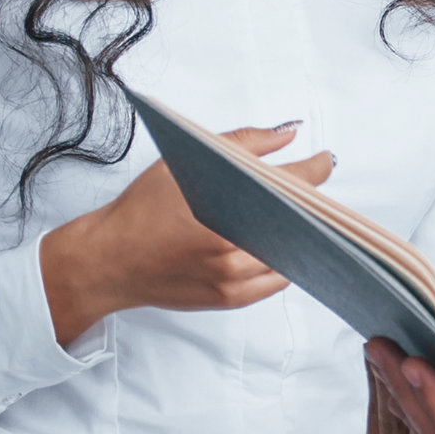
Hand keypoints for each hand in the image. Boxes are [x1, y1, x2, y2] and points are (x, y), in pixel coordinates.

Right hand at [39, 124, 331, 345]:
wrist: (109, 260)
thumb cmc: (139, 211)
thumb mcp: (184, 162)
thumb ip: (242, 143)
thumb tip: (287, 134)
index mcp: (222, 208)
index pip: (289, 185)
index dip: (314, 170)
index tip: (325, 161)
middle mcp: (231, 248)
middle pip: (297, 222)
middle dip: (308, 203)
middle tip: (309, 188)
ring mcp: (233, 278)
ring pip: (291, 253)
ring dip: (300, 234)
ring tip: (294, 215)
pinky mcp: (231, 299)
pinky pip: (276, 280)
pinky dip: (283, 260)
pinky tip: (277, 243)